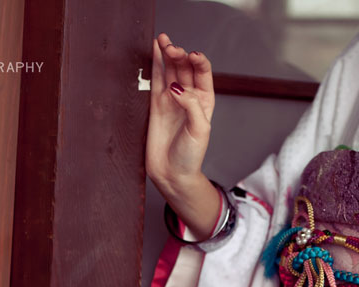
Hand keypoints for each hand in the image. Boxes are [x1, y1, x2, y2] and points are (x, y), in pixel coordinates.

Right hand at [145, 34, 220, 237]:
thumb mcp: (199, 130)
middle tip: (172, 49)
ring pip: (170, 70)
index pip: (203, 73)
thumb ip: (190, 106)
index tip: (192, 56)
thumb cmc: (190, 155)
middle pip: (185, 68)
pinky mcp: (155, 105)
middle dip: (180, 55)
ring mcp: (171, 100)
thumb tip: (175, 87)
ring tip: (163, 40)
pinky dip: (154, 64)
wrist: (172, 173)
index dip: (198, 61)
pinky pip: (155, 80)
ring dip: (167, 54)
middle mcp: (188, 97)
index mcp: (204, 101)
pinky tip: (154, 49)